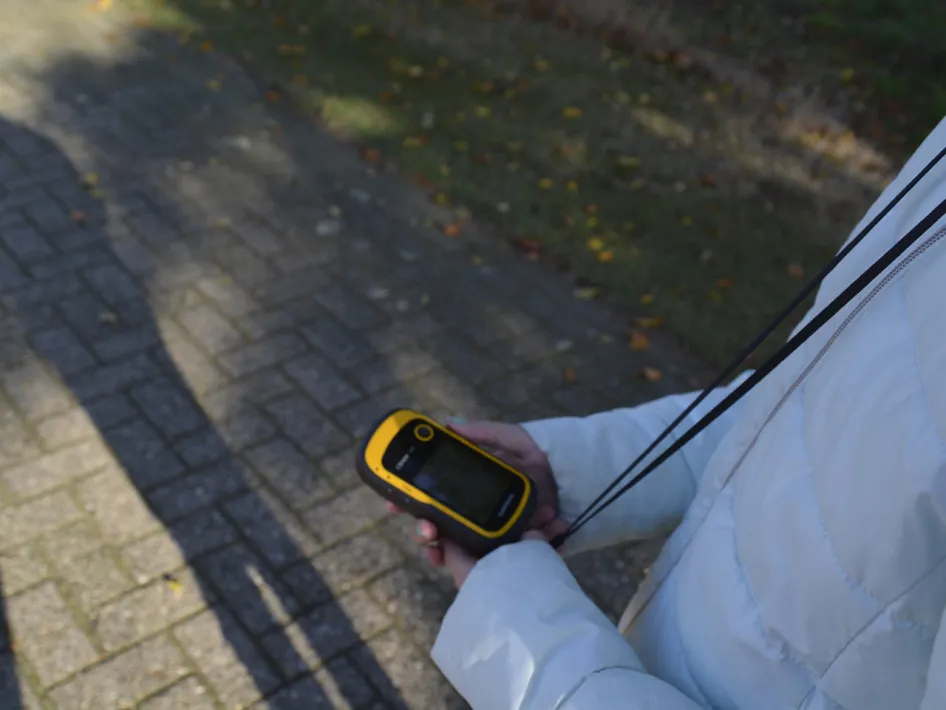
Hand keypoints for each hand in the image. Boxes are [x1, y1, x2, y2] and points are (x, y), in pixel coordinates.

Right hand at [386, 420, 566, 587]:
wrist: (581, 480)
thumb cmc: (546, 458)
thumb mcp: (513, 440)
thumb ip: (483, 433)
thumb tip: (447, 425)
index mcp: (473, 488)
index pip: (433, 497)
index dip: (410, 501)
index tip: (392, 502)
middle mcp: (478, 513)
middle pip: (439, 527)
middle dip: (423, 529)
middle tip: (423, 527)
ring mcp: (493, 536)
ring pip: (456, 551)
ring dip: (441, 551)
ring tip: (438, 546)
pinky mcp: (512, 553)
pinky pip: (489, 567)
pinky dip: (475, 568)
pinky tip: (470, 562)